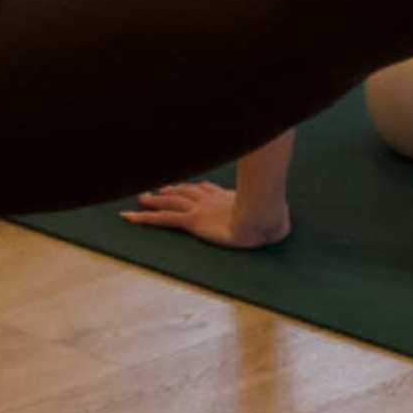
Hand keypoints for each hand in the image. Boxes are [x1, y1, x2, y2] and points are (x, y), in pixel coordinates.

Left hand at [125, 180, 288, 249]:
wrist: (263, 217)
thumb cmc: (274, 219)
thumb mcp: (275, 221)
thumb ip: (275, 222)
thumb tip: (284, 227)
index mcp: (227, 198)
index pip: (207, 190)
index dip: (195, 187)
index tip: (189, 184)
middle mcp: (210, 200)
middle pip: (185, 191)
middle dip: (171, 188)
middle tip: (158, 186)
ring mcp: (199, 209)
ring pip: (170, 201)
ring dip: (154, 199)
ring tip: (140, 196)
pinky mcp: (191, 221)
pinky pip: (162, 219)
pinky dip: (143, 218)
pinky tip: (128, 217)